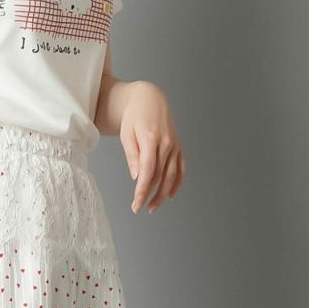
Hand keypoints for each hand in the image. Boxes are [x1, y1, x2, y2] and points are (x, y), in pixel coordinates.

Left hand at [120, 83, 184, 211]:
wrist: (150, 99)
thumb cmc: (134, 117)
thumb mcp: (127, 134)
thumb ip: (132, 156)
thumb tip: (137, 177)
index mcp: (151, 139)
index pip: (148, 171)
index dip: (142, 190)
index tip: (136, 204)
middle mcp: (167, 143)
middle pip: (160, 176)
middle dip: (150, 195)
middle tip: (139, 208)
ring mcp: (175, 146)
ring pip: (172, 175)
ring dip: (163, 194)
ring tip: (153, 206)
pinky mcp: (179, 147)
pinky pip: (181, 168)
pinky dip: (177, 183)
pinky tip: (170, 195)